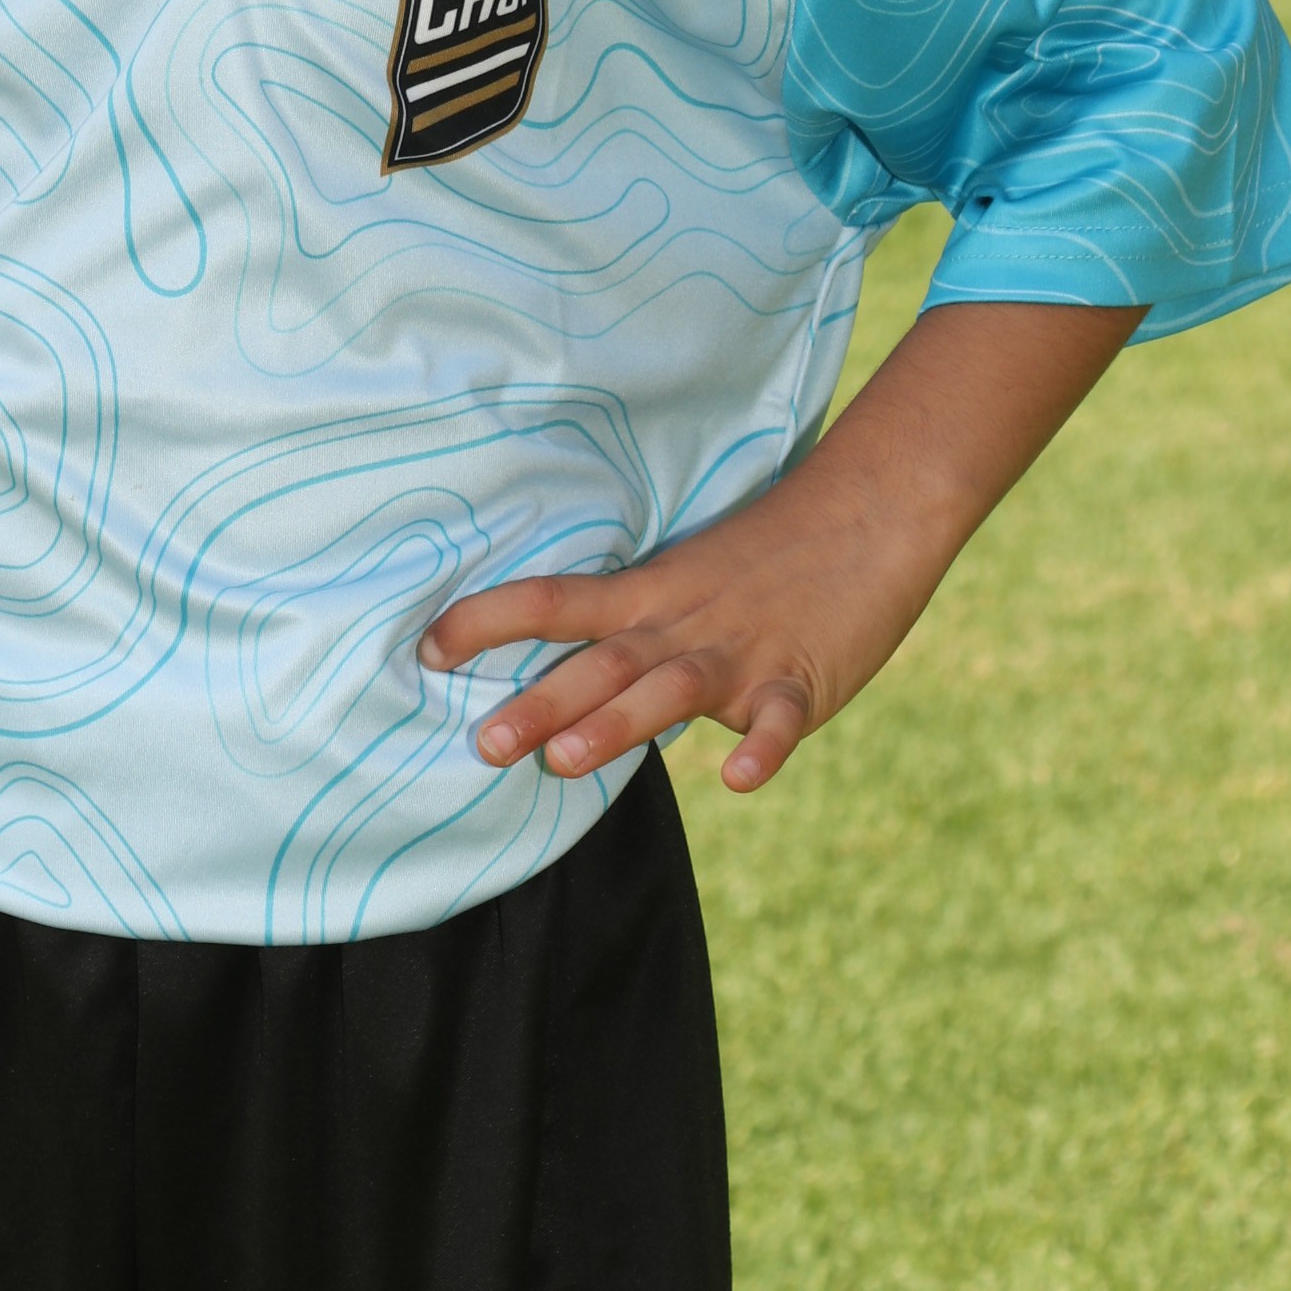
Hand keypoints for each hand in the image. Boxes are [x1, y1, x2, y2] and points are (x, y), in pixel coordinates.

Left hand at [419, 297, 1144, 793]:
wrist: (866, 511)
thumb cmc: (762, 557)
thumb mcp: (681, 582)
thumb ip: (625, 633)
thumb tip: (552, 681)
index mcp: (647, 597)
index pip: (552, 603)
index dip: (489, 624)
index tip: (424, 647)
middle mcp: (682, 626)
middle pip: (601, 663)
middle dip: (540, 701)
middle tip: (481, 744)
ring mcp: (743, 654)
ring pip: (672, 690)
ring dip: (618, 725)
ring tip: (566, 761)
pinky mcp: (803, 679)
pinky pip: (780, 718)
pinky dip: (762, 746)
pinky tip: (739, 778)